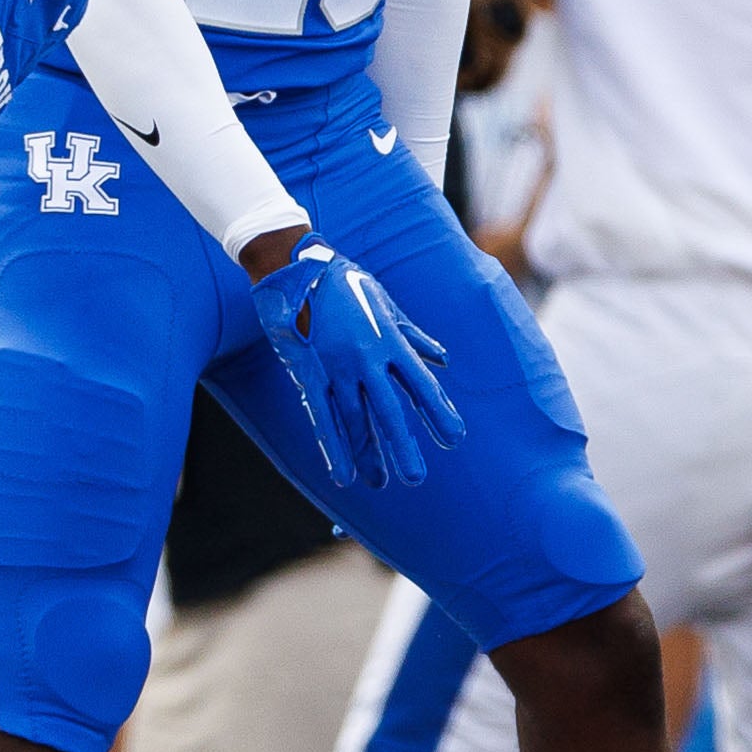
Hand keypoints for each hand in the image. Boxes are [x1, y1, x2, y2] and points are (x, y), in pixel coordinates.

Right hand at [253, 238, 462, 485]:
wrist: (298, 269)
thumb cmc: (347, 286)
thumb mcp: (386, 308)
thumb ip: (414, 339)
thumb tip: (443, 360)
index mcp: (390, 342)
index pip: (420, 385)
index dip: (437, 412)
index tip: (454, 438)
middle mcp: (367, 359)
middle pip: (388, 410)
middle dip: (402, 446)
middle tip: (415, 478)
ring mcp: (336, 368)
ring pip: (353, 420)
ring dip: (366, 454)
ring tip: (380, 483)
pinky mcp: (309, 374)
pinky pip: (322, 417)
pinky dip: (332, 448)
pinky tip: (341, 475)